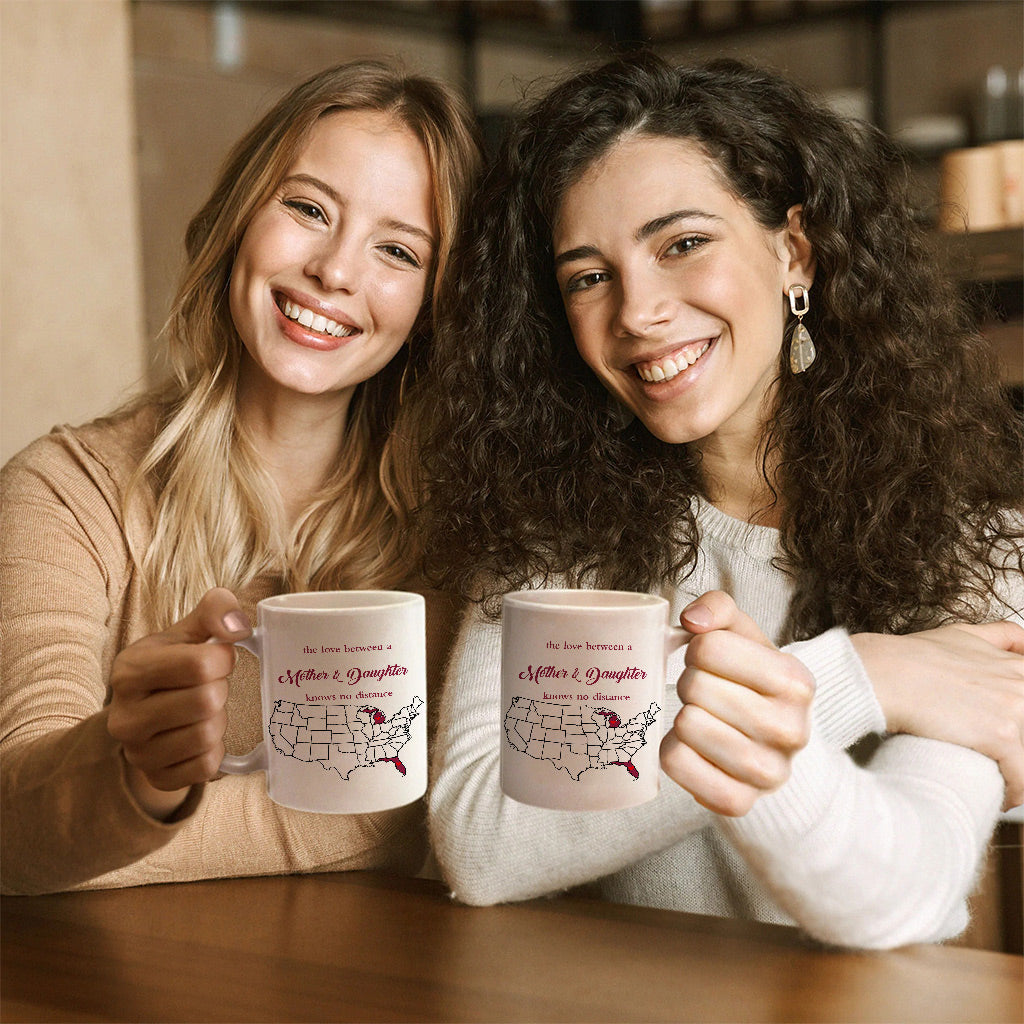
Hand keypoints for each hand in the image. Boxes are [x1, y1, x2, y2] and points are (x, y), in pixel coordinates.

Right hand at [107, 588, 250, 818]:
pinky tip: (201, 736)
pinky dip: (215, 750)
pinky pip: (207, 767)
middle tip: (210, 687)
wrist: (147, 713)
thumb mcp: (188, 630)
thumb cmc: (174, 665)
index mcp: (129, 671)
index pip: (199, 664)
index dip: (223, 659)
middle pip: (206, 701)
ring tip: (204, 711)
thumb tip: (238, 626)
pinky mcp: (156, 778)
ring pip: (208, 736)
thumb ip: (215, 610)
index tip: (219, 658)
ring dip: (219, 720)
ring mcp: (137, 753)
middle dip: (220, 690)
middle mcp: (125, 716)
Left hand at [660, 591, 814, 816]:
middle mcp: (791, 730)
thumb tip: (692, 620)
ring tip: (701, 718)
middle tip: (704, 692)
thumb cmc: (749, 680)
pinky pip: (676, 763)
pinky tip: (692, 747)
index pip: (708, 647)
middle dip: (689, 683)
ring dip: (681, 717)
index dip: (697, 649)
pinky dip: (672, 751)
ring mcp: (768, 773)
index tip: (709, 661)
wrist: (771, 743)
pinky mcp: (739, 802)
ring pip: (686, 726)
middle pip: (694, 687)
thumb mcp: (743, 636)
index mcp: (796, 681)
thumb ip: (719, 608)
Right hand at [852, 622, 1023, 809]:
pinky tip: (1000, 796)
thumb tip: (1021, 640)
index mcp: (1015, 666)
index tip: (1009, 735)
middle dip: (1018, 747)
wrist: (883, 673)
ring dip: (1018, 772)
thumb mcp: (960, 634)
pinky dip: (1014, 793)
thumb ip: (998, 636)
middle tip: (999, 758)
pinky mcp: (1002, 735)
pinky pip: (1022, 779)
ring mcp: (1015, 709)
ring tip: (1001, 783)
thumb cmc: (910, 657)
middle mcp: (1021, 684)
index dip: (1018, 721)